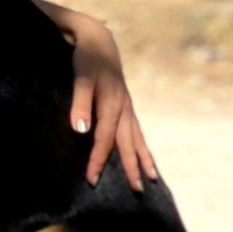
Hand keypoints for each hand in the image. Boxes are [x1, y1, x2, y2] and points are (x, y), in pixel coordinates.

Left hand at [68, 19, 157, 191]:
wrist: (99, 41)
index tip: (92, 180)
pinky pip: (137, 130)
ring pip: (137, 138)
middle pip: (128, 143)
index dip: (97, 160)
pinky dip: (141, 145)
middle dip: (132, 167)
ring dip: (143, 158)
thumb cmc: (86, 60)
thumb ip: (80, 104)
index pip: (104, 140)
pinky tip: (143, 154)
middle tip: (138, 190)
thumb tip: (81, 130)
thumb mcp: (80, 79)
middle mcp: (124, 109)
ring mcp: (128, 107)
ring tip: (152, 178)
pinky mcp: (127, 104)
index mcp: (112, 105)